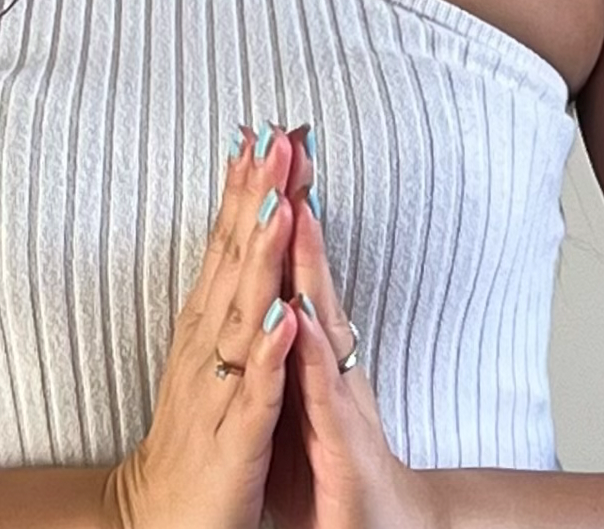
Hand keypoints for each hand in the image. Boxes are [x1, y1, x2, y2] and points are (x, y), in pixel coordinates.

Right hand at [103, 125, 299, 528]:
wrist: (161, 519)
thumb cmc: (194, 436)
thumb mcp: (208, 357)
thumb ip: (223, 299)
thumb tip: (237, 238)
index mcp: (206, 323)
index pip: (228, 241)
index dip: (246, 186)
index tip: (264, 129)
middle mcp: (206, 343)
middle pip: (235, 259)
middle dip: (257, 196)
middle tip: (276, 137)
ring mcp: (218, 389)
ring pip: (244, 312)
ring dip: (262, 255)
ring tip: (281, 202)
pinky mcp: (234, 441)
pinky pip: (257, 392)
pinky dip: (270, 353)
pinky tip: (284, 316)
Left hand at [262, 128, 443, 528]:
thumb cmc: (321, 463)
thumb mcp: (296, 387)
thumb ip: (288, 332)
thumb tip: (275, 274)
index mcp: (307, 344)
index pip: (290, 260)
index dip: (280, 202)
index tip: (268, 142)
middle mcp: (325, 360)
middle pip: (307, 270)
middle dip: (298, 206)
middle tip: (288, 141)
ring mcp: (333, 397)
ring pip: (317, 318)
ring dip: (307, 261)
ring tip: (296, 204)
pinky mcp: (335, 442)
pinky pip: (317, 392)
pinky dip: (306, 353)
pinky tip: (297, 317)